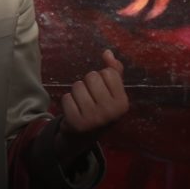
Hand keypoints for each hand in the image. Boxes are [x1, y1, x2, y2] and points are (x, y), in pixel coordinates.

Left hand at [54, 50, 128, 164]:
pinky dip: (68, 101)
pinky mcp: (76, 123)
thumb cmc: (100, 108)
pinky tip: (74, 111)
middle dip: (88, 84)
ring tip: (82, 104)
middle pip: (91, 77)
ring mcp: (93, 119)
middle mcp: (110, 112)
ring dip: (76, 92)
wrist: (84, 136)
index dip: (102, 78)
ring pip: (77, 86)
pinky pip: (66, 97)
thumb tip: (107, 52)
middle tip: (90, 98)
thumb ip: (114, 71)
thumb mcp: (112, 93)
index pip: (108, 72)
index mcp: (123, 103)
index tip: (102, 91)